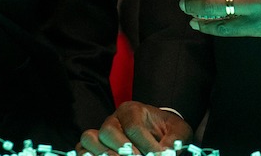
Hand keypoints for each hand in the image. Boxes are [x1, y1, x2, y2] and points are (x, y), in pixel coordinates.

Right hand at [78, 102, 192, 154]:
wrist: (158, 134)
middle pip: (108, 131)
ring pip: (89, 139)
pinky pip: (81, 150)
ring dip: (104, 154)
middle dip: (123, 150)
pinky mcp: (93, 147)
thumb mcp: (178, 132)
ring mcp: (100, 133)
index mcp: (132, 110)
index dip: (145, 145)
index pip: (134, 126)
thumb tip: (167, 152)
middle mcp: (113, 119)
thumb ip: (175, 141)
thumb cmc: (167, 132)